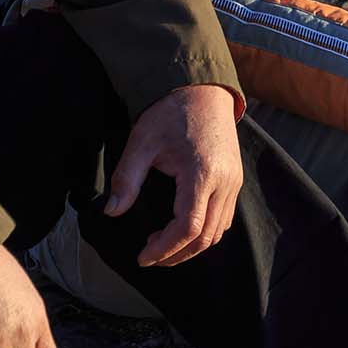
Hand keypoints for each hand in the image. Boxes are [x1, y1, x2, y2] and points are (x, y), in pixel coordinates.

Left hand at [106, 84, 242, 266]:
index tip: (143, 257)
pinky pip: (224, 219)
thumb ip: (126, 179)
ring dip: (191, 247)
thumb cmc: (171, 113)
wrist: (203, 90)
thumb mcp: (142, 142)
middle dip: (176, 255)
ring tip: (161, 244)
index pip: (187, 228)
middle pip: (205, 238)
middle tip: (150, 256)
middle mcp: (224, 183)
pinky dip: (204, 233)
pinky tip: (181, 228)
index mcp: (201, 174)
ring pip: (217, 232)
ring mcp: (234, 183)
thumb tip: (112, 212)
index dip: (165, 249)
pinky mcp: (235, 181)